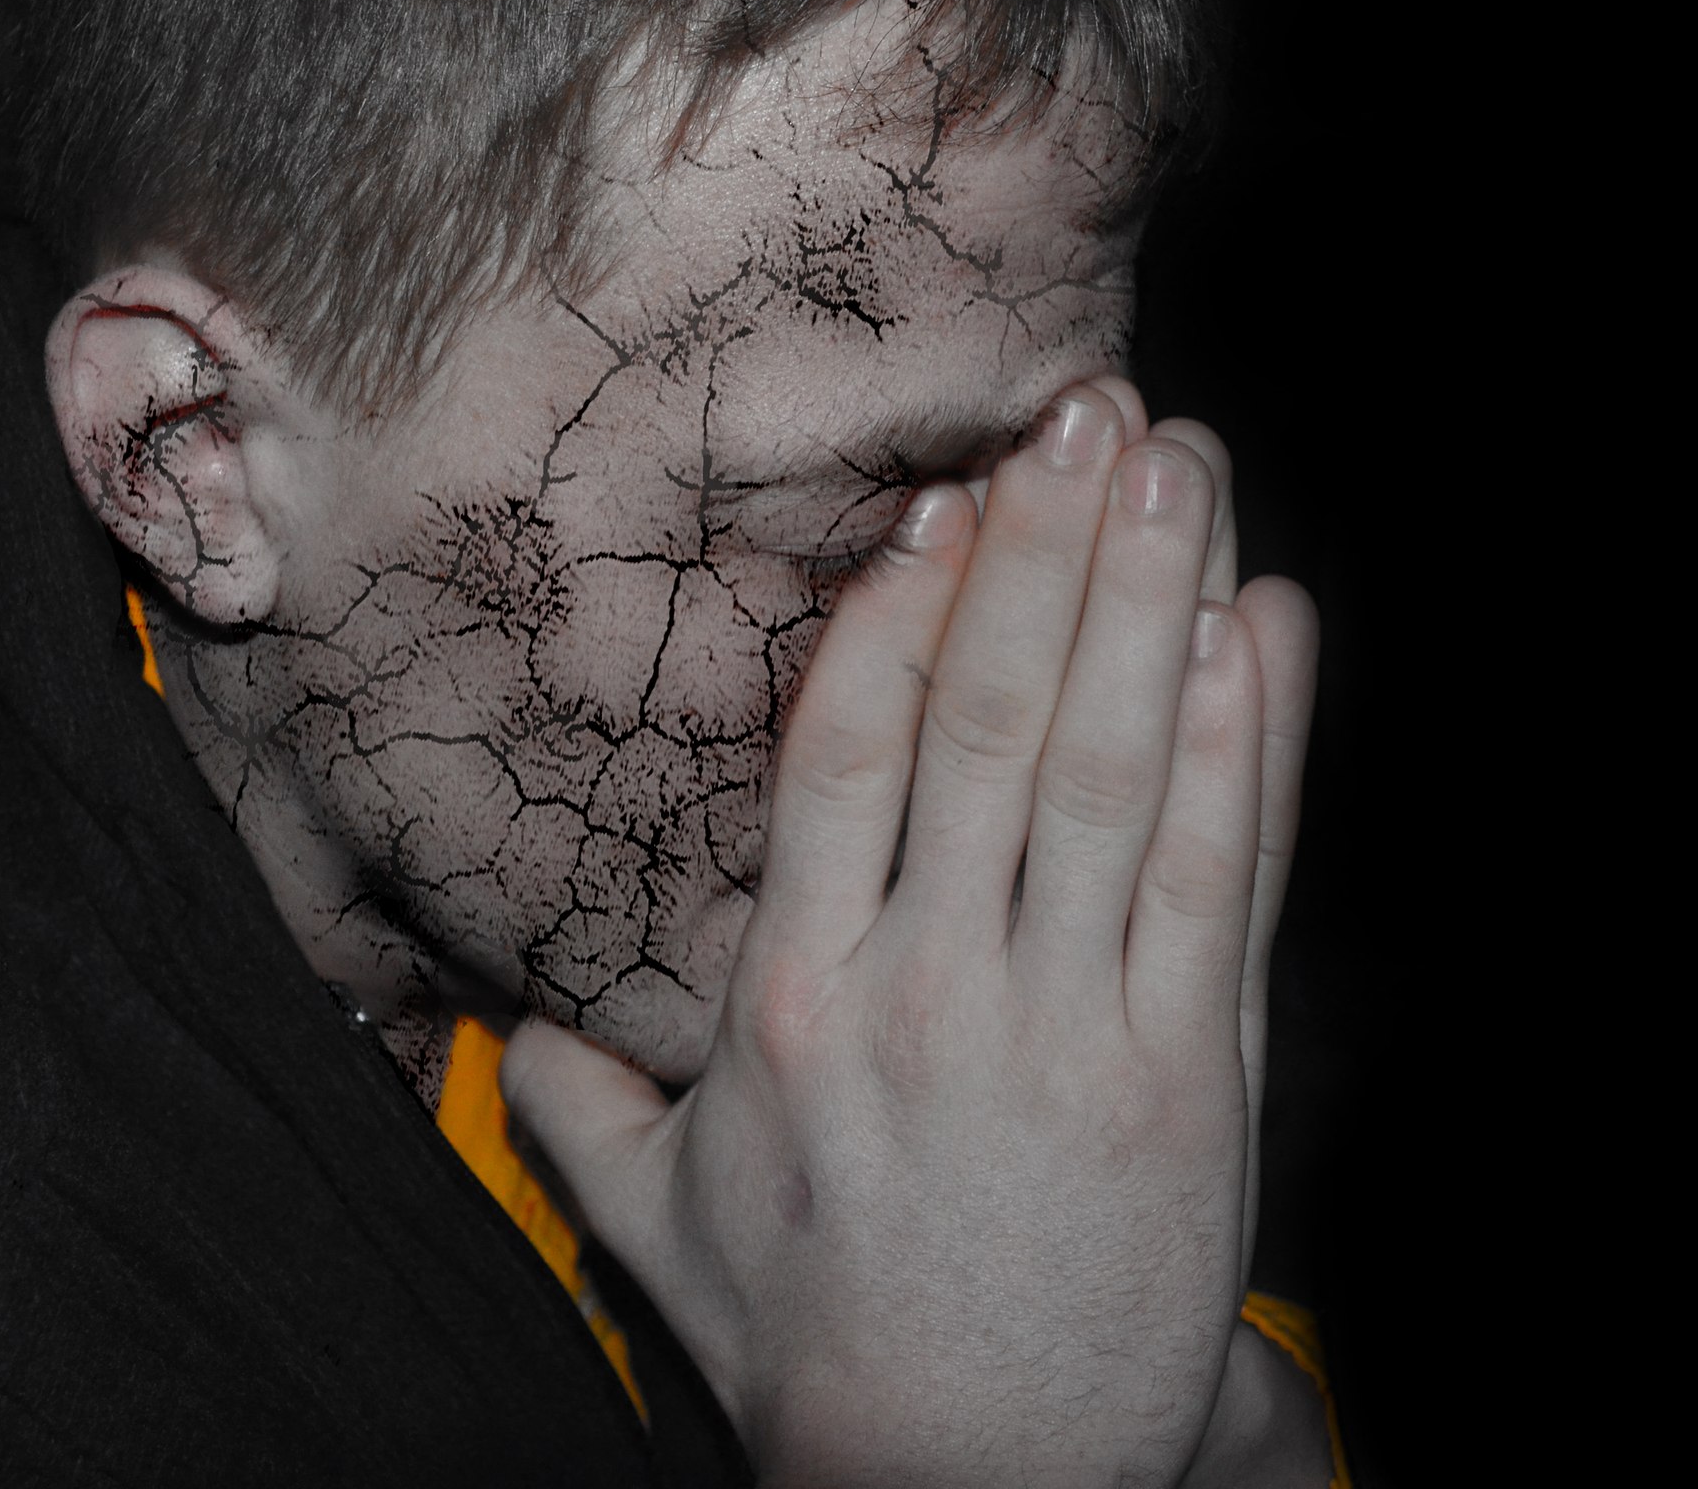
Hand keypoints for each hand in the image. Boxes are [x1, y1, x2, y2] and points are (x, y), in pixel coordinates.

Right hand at [503, 381, 1318, 1486]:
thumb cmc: (816, 1337)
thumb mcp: (660, 1230)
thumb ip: (576, 1107)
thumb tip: (494, 1024)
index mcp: (797, 1000)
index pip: (843, 758)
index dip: (897, 613)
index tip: (940, 499)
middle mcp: (930, 990)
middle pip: (994, 727)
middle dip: (1044, 551)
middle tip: (1084, 412)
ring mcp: (1069, 1028)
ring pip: (1118, 775)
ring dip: (1152, 601)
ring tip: (1176, 464)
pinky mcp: (1187, 1079)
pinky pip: (1220, 882)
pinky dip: (1248, 745)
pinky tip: (1257, 625)